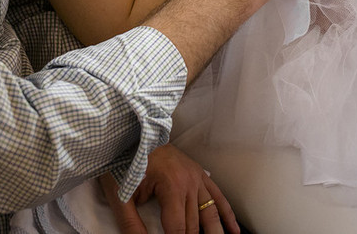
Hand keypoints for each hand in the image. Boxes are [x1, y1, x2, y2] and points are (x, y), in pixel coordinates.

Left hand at [99, 145, 238, 233]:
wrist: (132, 133)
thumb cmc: (125, 161)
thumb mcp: (122, 195)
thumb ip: (131, 224)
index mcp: (172, 187)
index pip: (177, 228)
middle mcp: (189, 182)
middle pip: (193, 224)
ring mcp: (197, 177)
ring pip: (210, 212)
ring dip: (215, 232)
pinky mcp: (199, 173)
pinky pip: (217, 196)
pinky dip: (227, 214)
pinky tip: (233, 229)